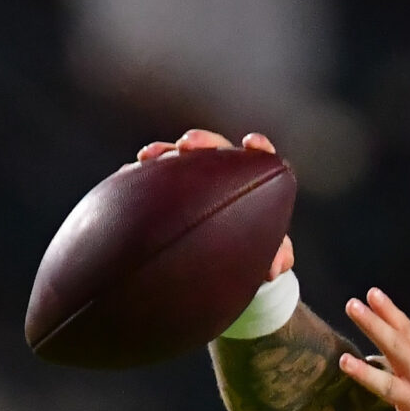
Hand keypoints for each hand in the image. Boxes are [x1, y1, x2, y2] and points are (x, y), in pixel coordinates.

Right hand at [138, 129, 293, 280]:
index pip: (258, 158)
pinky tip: (131, 172)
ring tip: (148, 156)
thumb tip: (274, 267)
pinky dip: (144, 172)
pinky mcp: (170, 191)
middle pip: (214, 150)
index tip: (251, 143)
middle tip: (186, 145)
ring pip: (180, 158)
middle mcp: (223, 175)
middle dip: (201, 142)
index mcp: (254, 182)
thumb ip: (278, 257)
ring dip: (164, 152)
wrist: (226, 265)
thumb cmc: (254, 252)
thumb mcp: (269, 256)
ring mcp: (195, 180)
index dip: (257, 147)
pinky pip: (156, 176)